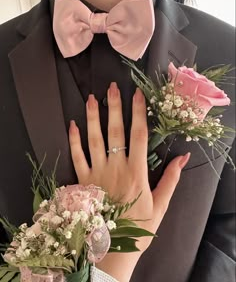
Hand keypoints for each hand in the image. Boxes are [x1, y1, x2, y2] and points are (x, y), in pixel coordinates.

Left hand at [69, 82, 189, 280]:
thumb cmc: (139, 226)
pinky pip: (76, 157)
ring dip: (92, 118)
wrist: (113, 248)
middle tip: (112, 87)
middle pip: (115, 131)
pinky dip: (74, 140)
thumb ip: (171, 179)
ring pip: (94, 140)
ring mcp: (97, 173)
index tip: (137, 95)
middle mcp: (116, 168)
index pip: (138, 135)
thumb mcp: (161, 205)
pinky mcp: (83, 181)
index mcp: (136, 172)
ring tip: (92, 99)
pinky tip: (73, 125)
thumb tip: (183, 157)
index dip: (138, 113)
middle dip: (114, 107)